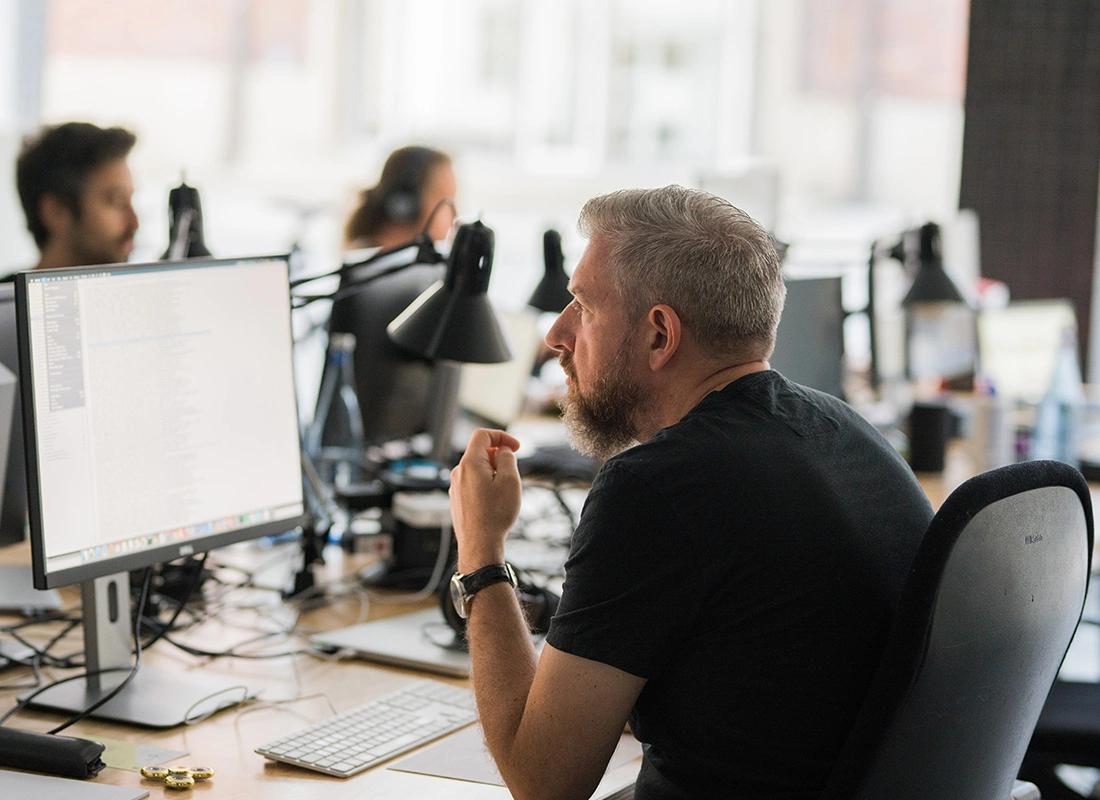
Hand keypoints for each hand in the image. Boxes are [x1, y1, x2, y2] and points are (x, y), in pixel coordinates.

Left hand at [450, 429, 521, 571]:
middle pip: (480, 452)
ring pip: (477, 469)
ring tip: (504, 492)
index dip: (501, 436)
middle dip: (499, 457)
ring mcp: (456, 487)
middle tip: (513, 473)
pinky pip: (473, 483)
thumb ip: (507, 458)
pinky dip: (486, 484)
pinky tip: (495, 503)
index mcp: (469, 463)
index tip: (516, 447)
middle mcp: (458, 473)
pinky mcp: (457, 500)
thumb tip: (503, 450)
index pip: (482, 435)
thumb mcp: (510, 480)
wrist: (480, 545)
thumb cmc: (495, 515)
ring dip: (493, 472)